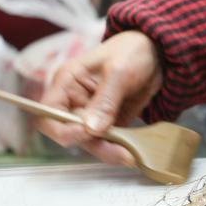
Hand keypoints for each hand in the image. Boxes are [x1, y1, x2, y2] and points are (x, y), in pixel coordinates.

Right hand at [38, 31, 162, 165]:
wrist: (157, 53)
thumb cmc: (132, 51)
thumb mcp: (119, 71)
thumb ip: (105, 99)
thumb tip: (91, 128)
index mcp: (67, 82)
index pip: (48, 113)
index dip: (62, 129)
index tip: (88, 133)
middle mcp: (74, 100)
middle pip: (69, 133)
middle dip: (92, 144)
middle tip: (119, 151)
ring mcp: (90, 113)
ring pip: (89, 142)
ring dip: (107, 150)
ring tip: (129, 155)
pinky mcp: (106, 122)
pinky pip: (106, 142)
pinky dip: (117, 149)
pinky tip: (131, 151)